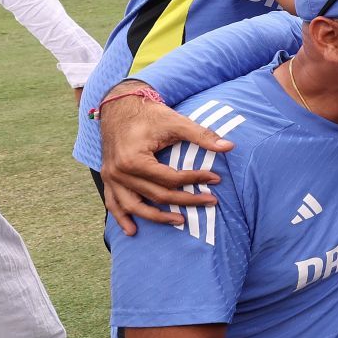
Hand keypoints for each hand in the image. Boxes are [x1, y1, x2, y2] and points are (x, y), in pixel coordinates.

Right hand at [98, 84, 234, 235]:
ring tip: (181, 221)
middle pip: (157, 195)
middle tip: (210, 201)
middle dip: (186, 200)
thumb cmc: (150, 115)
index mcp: (134, 160)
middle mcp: (118, 172)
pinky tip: (132, 231)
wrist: (119, 106)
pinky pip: (113, 203)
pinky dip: (121, 218)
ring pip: (135, 205)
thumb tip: (230, 146)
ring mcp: (111, 177)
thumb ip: (202, 135)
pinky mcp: (108, 178)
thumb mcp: (176, 122)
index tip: (216, 179)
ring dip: (157, 217)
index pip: (170, 179)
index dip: (195, 180)